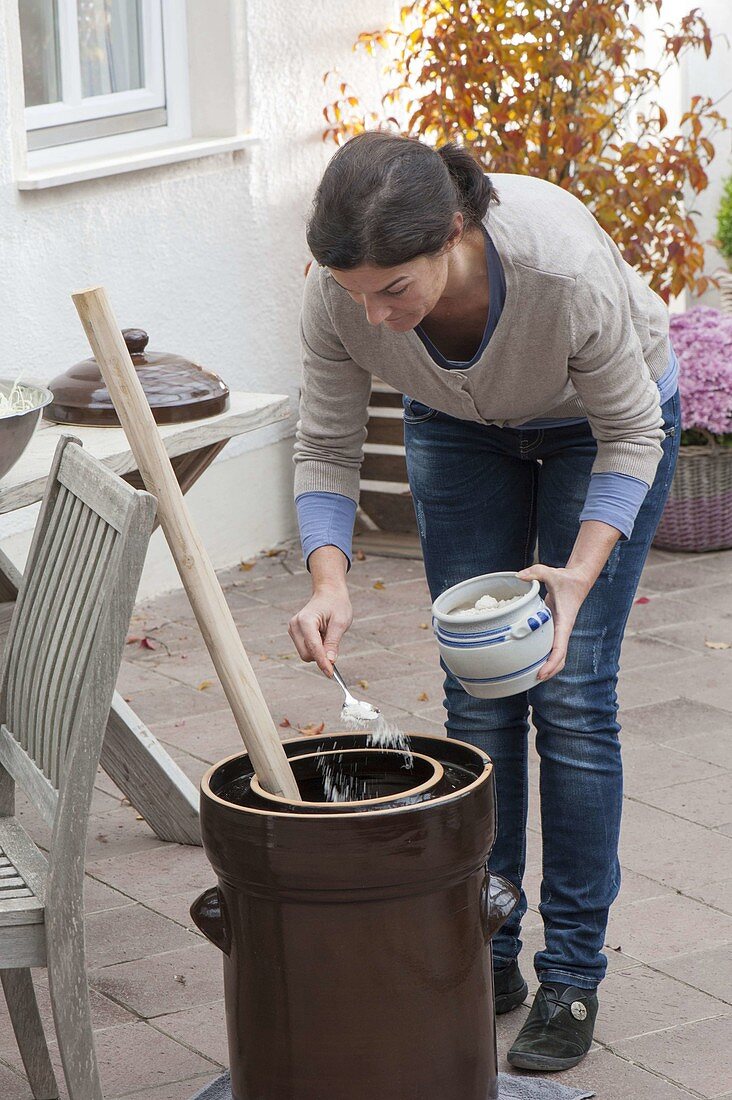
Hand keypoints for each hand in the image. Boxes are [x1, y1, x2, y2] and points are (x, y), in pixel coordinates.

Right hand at [288, 584, 352, 675]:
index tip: (330, 674)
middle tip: (334, 643)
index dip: (322, 662)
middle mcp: (295, 625)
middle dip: (321, 656)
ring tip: (327, 635)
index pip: (313, 648)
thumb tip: (330, 662)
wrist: (329, 594)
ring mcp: (292, 629)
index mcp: (305, 620)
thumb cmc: (336, 605)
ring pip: (305, 654)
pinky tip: (322, 635)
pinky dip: (315, 648)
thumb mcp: (340, 623)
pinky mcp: (294, 633)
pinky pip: (305, 649)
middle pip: (306, 655)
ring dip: (318, 651)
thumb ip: (333, 643)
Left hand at [516, 564, 592, 681]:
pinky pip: (552, 646)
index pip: (560, 648)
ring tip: (533, 676)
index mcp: (564, 622)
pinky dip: (546, 656)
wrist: (578, 579)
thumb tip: (519, 575)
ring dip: (549, 666)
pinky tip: (534, 660)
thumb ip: (536, 572)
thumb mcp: (550, 573)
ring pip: (558, 655)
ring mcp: (560, 630)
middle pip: (560, 658)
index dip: (551, 663)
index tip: (541, 673)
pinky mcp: (556, 628)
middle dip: (550, 671)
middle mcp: (563, 629)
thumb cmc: (566, 579)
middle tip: (534, 679)